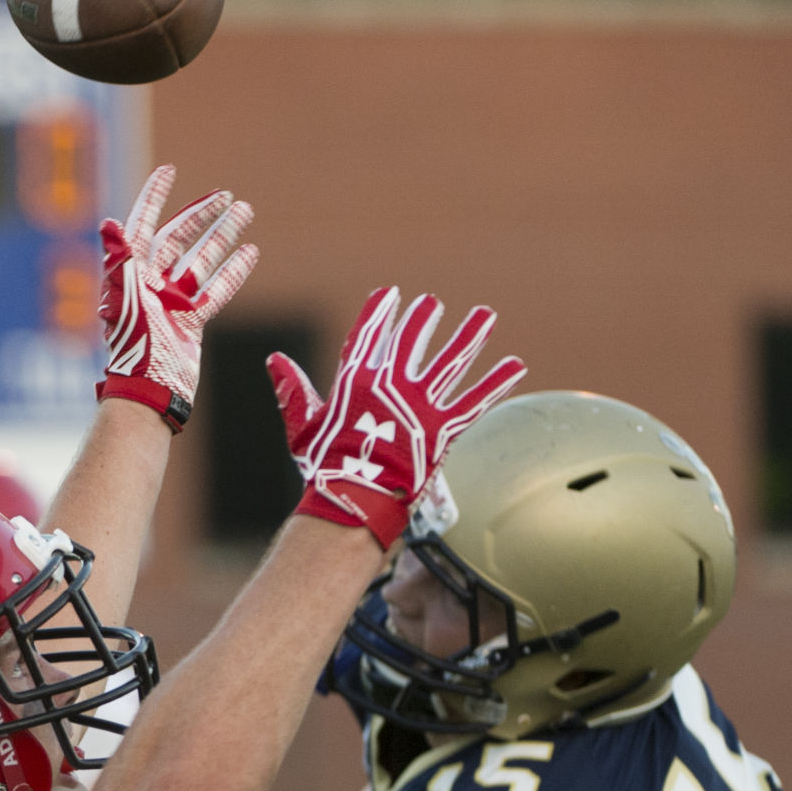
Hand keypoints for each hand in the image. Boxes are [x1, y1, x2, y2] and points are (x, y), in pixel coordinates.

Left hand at [98, 163, 257, 430]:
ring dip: (222, 236)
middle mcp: (151, 284)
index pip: (144, 226)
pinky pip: (216, 290)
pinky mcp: (191, 321)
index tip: (169, 172)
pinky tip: (250, 252)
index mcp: (131, 274)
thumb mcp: (124, 300)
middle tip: (225, 195)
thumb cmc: (133, 347)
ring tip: (244, 213)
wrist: (151, 390)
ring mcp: (172, 302)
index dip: (154, 198)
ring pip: (201, 260)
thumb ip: (120, 262)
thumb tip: (109, 223)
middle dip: (200, 216)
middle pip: (178, 239)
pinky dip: (233, 272)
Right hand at [267, 288, 524, 547]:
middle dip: (421, 320)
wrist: (353, 496)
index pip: (367, 337)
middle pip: (410, 342)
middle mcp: (391, 385)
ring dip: (469, 337)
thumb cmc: (323, 466)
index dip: (379, 314)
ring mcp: (419, 405)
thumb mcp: (303, 424)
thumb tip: (274, 359)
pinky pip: (475, 401)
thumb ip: (293, 390)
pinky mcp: (442, 428)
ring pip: (450, 362)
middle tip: (431, 303)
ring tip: (485, 316)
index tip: (388, 294)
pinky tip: (517, 365)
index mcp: (355, 381)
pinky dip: (497, 383)